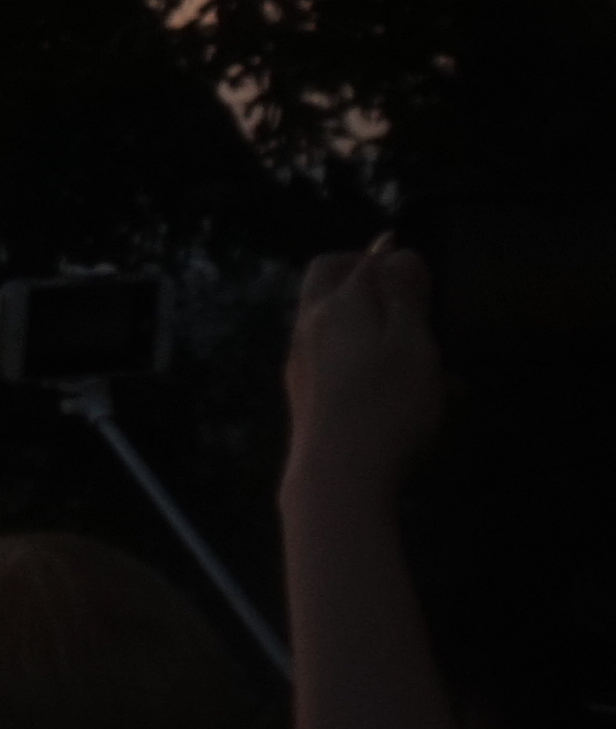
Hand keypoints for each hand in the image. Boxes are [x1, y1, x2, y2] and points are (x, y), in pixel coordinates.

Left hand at [284, 234, 447, 517]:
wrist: (338, 476)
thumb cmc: (385, 404)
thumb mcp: (412, 342)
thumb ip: (404, 294)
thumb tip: (394, 252)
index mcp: (336, 304)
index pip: (359, 260)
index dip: (391, 255)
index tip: (418, 263)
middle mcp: (310, 326)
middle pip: (329, 279)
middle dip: (364, 274)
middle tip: (404, 288)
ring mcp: (303, 361)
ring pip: (338, 324)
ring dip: (376, 327)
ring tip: (425, 356)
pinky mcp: (307, 394)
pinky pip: (338, 361)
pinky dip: (368, 361)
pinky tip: (405, 391)